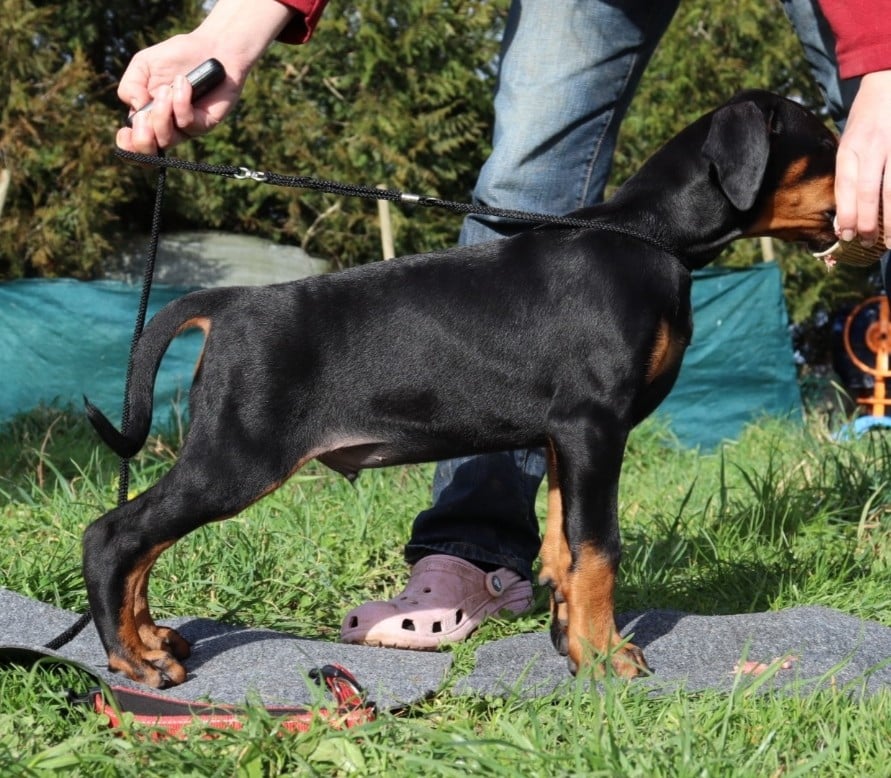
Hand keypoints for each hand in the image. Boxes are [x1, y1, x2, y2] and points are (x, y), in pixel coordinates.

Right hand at [115, 33, 244, 152]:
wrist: (210, 49)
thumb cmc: (175, 57)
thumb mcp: (142, 65)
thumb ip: (130, 86)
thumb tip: (135, 109)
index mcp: (146, 116)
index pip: (134, 147)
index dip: (127, 147)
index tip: (126, 132)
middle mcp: (165, 127)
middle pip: (149, 155)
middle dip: (142, 139)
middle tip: (144, 116)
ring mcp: (185, 128)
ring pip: (167, 140)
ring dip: (161, 114)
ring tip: (166, 89)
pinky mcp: (204, 124)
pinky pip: (186, 123)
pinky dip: (180, 102)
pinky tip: (183, 82)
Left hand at [834, 70, 890, 247]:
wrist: (889, 78)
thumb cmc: (868, 116)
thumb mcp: (848, 138)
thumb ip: (848, 169)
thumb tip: (845, 208)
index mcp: (851, 147)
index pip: (846, 188)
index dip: (846, 214)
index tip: (844, 235)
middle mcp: (873, 146)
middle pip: (870, 192)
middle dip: (868, 222)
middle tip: (867, 242)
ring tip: (890, 240)